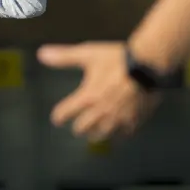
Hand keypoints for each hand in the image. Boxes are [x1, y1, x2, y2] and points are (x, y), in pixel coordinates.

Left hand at [37, 42, 160, 140]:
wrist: (148, 64)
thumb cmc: (117, 58)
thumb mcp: (88, 54)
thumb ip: (64, 57)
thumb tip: (40, 54)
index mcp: (86, 97)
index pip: (65, 113)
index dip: (58, 116)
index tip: (57, 119)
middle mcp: (100, 111)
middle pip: (82, 129)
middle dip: (79, 127)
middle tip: (78, 127)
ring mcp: (118, 118)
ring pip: (102, 136)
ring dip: (96, 134)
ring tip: (95, 133)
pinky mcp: (135, 120)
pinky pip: (124, 134)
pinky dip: (119, 134)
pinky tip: (119, 132)